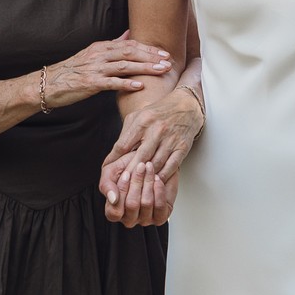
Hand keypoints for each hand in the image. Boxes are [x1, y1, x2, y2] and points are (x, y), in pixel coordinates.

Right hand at [43, 33, 172, 108]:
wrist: (49, 84)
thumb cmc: (73, 70)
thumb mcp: (93, 53)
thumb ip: (113, 44)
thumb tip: (129, 34)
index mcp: (101, 47)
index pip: (129, 44)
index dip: (148, 48)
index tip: (164, 53)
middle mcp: (99, 55)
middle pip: (130, 52)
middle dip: (151, 56)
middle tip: (168, 61)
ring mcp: (95, 68)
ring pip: (124, 66)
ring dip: (145, 68)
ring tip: (161, 71)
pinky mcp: (90, 83)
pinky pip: (111, 82)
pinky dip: (126, 84)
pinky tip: (140, 86)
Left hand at [100, 90, 202, 222]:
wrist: (186, 105)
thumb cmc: (159, 112)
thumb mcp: (138, 116)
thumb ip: (126, 134)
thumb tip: (114, 155)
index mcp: (142, 121)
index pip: (124, 144)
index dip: (114, 160)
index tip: (108, 171)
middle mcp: (156, 130)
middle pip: (140, 157)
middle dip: (129, 173)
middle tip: (122, 185)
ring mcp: (170, 139)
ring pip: (156, 164)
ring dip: (146, 177)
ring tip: (137, 188)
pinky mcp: (182, 147)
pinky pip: (171, 166)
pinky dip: (163, 176)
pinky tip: (156, 182)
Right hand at [101, 156, 179, 227]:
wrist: (145, 160)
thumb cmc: (126, 167)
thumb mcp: (110, 172)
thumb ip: (107, 186)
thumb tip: (113, 199)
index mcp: (114, 211)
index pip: (114, 212)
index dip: (121, 191)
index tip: (127, 173)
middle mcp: (129, 218)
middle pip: (132, 205)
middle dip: (137, 182)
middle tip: (141, 166)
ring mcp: (145, 219)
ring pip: (146, 204)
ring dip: (148, 182)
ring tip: (149, 168)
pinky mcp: (160, 217)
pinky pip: (160, 206)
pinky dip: (159, 190)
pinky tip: (157, 179)